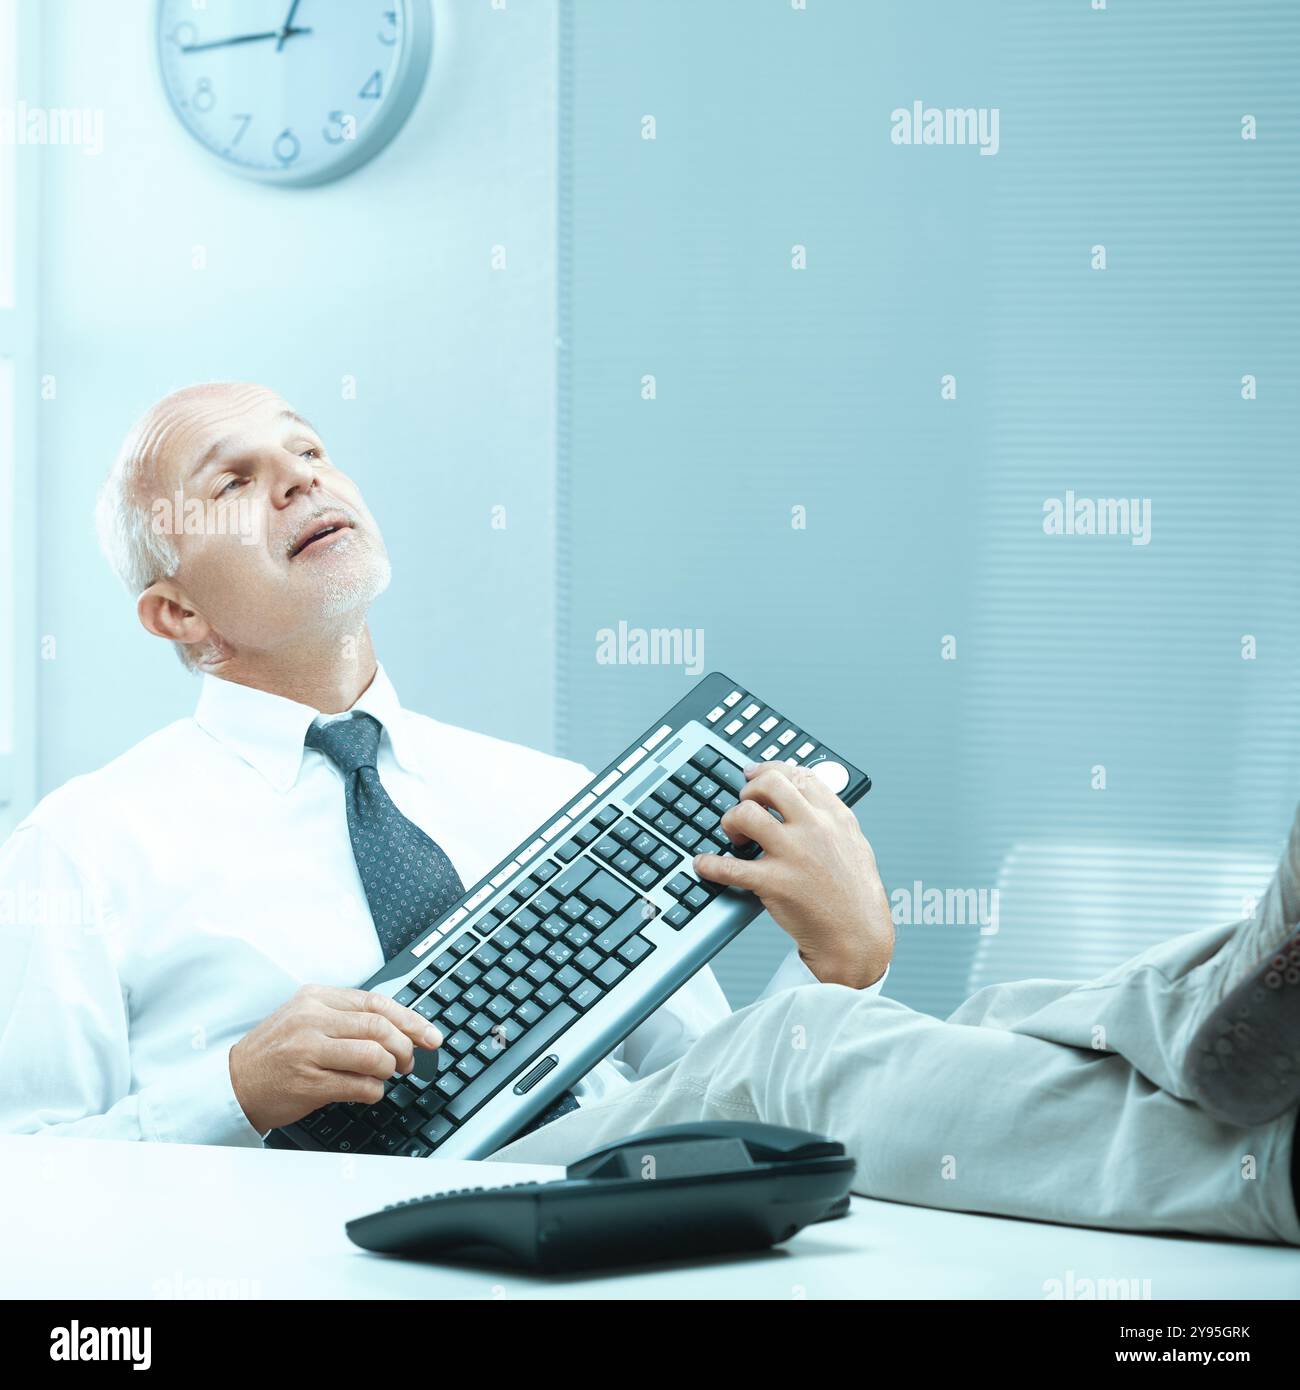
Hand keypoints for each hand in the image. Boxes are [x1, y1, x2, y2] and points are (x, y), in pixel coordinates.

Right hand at [229, 983, 441, 1132]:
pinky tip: (370, 1091)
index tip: (430, 1035)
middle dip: (405, 1047)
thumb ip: (345, 1015)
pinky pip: (360, 1086)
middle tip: (409, 1061)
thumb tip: (399, 1026)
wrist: (233, 1081)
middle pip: (380, 1027)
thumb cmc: (275, 1050)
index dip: (411, 1020)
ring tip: (387, 1075)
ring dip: (390, 1069)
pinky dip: (374, 1091)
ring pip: (374, 1056)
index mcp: (316, 997)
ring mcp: (309, 1051)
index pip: (376, 1002)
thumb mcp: (305, 1016)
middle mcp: (313, 1019)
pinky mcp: (309, 1083)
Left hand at [693, 762, 893, 988]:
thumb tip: (807, 793)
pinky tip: (704, 864)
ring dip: (730, 821)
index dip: (770, 770)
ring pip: (746, 814)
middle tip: (745, 805)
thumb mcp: (855, 844)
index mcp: (835, 817)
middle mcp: (815, 829)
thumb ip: (831, 817)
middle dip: (749, 790)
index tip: (754, 774)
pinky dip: (709, 864)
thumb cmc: (856, 895)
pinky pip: (728, 867)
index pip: (799, 775)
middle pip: (770, 784)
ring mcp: (793, 855)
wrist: (858, 937)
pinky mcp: (774, 883)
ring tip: (734, 837)